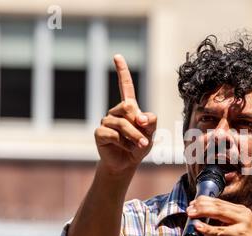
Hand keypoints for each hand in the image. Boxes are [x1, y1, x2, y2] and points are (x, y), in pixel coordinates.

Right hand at [95, 54, 156, 173]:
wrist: (127, 164)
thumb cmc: (139, 146)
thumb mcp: (152, 134)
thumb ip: (151, 122)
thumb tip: (141, 117)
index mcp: (129, 108)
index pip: (125, 86)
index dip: (122, 71)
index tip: (117, 56)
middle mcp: (116, 112)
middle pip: (128, 107)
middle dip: (139, 124)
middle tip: (144, 138)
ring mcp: (106, 121)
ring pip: (122, 123)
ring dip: (134, 136)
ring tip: (138, 145)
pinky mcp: (100, 132)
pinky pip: (113, 134)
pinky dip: (122, 142)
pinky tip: (123, 147)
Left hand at [186, 196, 251, 235]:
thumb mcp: (225, 234)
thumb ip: (214, 227)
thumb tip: (197, 224)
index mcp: (240, 210)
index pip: (219, 202)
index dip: (204, 201)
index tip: (192, 203)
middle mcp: (243, 213)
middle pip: (218, 205)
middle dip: (201, 205)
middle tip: (189, 209)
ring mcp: (243, 223)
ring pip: (220, 213)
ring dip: (203, 212)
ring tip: (191, 214)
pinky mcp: (240, 234)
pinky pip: (220, 230)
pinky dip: (208, 228)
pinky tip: (198, 227)